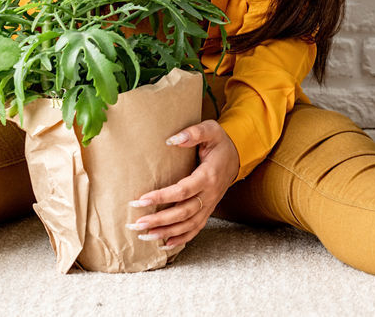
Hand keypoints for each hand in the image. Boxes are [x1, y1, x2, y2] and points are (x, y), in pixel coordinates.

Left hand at [128, 119, 240, 248]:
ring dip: (166, 232)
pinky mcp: (208, 210)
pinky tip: (164, 244)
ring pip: (188, 225)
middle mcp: (210, 194)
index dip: (161, 197)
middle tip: (136, 224)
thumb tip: (172, 139)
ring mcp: (210, 204)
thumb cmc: (220, 143)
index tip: (141, 200)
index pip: (182, 191)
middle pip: (183, 213)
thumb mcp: (211, 130)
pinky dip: (181, 239)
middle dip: (159, 220)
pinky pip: (196, 229)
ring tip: (144, 235)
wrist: (237, 155)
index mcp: (208, 176)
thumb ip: (193, 133)